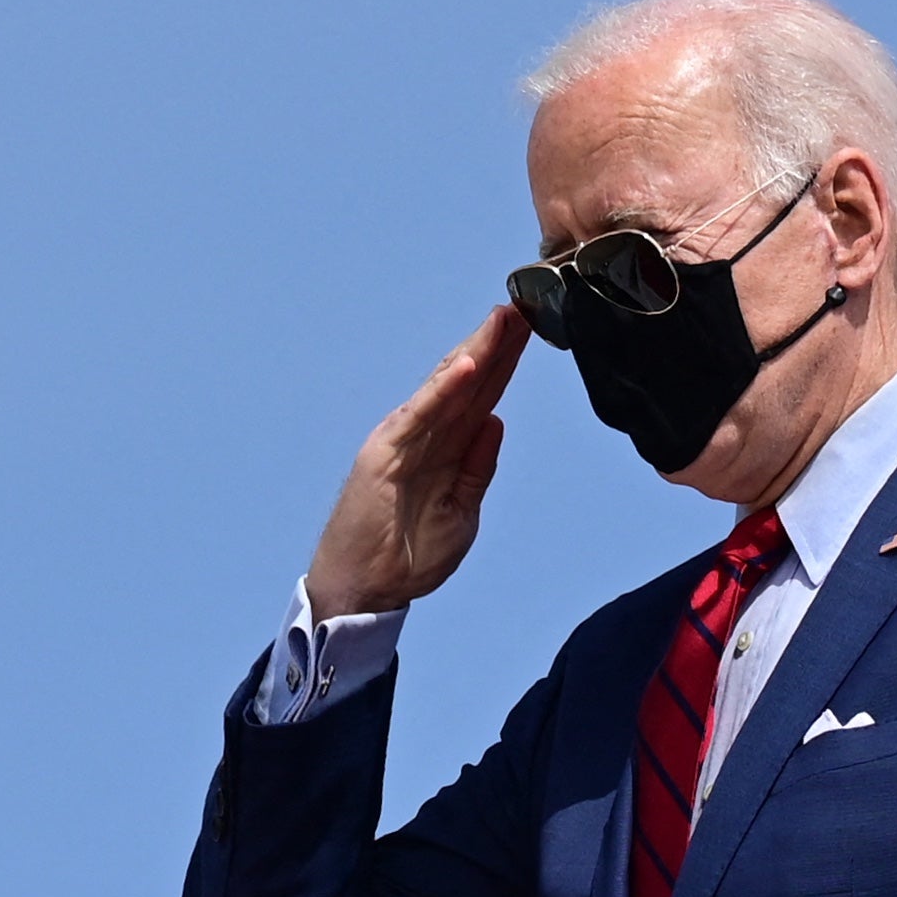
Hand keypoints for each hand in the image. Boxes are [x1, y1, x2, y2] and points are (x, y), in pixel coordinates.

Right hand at [305, 305, 529, 620]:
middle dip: (498, 345)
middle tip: (529, 305)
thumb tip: (496, 422)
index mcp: (444, 451)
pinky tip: (468, 364)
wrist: (363, 591)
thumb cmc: (405, 557)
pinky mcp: (384, 455)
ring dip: (477, 352)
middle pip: (468, 381)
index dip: (506, 364)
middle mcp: (424, 437)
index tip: (533, 330)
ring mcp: (403, 441)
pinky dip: (442, 390)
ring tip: (505, 319)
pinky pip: (420, 416)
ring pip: (446, 388)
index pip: (481, 397)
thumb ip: (477, 469)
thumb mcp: (462, 513)